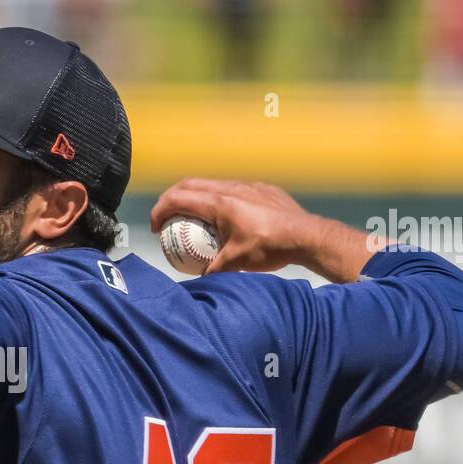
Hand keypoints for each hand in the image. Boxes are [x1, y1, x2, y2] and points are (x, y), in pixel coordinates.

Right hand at [149, 178, 384, 283]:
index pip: (178, 199)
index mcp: (219, 203)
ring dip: (196, 197)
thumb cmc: (270, 247)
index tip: (156, 227)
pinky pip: (232, 189)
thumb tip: (199, 279)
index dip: (160, 211)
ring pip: (211, 184)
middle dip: (172, 198)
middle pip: (189, 185)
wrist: (306, 236)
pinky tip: (226, 218)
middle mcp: (230, 188)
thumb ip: (212, 269)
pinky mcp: (261, 189)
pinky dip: (219, 199)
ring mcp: (247, 186)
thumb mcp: (235, 262)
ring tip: (193, 217)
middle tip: (167, 217)